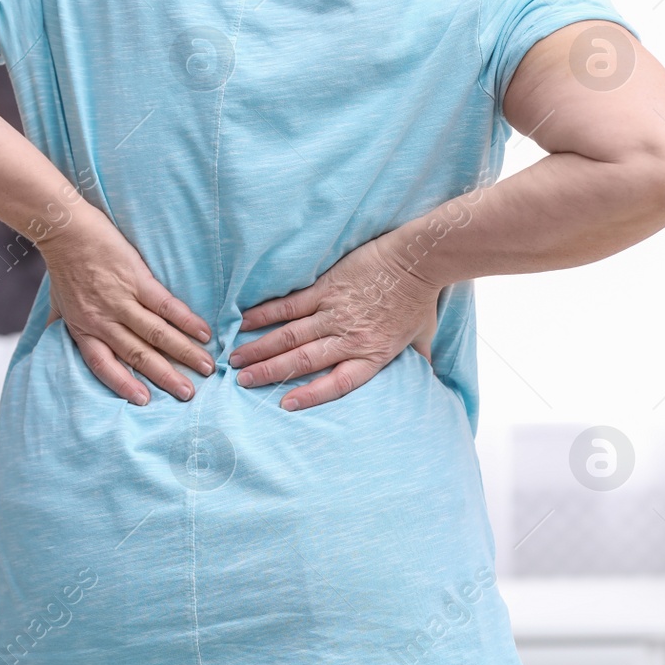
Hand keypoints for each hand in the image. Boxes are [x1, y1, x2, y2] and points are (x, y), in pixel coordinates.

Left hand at [38, 215, 214, 405]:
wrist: (65, 230)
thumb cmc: (62, 266)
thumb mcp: (57, 304)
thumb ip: (61, 326)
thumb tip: (50, 344)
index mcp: (83, 329)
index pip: (104, 366)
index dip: (124, 385)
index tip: (146, 401)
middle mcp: (103, 320)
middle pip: (138, 355)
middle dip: (166, 376)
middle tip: (189, 394)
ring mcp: (121, 300)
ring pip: (157, 334)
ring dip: (184, 352)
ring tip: (205, 367)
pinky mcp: (136, 279)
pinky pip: (165, 305)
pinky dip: (186, 321)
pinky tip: (203, 332)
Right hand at [230, 234, 441, 410]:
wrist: (419, 260)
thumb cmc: (422, 299)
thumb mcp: (423, 337)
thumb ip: (418, 358)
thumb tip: (428, 374)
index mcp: (371, 355)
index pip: (336, 384)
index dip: (310, 395)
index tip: (285, 405)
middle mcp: (348, 338)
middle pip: (302, 362)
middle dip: (269, 373)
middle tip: (242, 381)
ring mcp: (334, 312)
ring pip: (289, 336)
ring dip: (260, 349)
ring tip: (236, 359)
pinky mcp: (326, 288)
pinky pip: (290, 305)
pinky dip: (266, 314)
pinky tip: (245, 322)